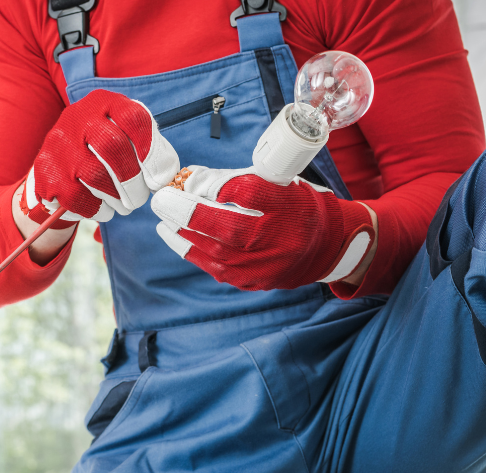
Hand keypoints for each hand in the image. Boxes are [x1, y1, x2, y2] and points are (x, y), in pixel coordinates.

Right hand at [22, 89, 179, 227]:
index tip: (157, 177)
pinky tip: (103, 208)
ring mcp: (58, 144)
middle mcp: (77, 117)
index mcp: (104, 103)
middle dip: (132, 179)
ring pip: (94, 175)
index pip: (134, 118)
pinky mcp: (46, 171)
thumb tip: (166, 177)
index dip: (151, 150)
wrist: (61, 167)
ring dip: (117, 198)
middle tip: (140, 197)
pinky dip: (97, 209)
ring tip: (124, 204)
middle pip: (113, 146)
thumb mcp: (127, 137)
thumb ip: (151, 148)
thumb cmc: (105, 154)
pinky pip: (77, 197)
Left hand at [150, 166, 375, 290]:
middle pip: (221, 226)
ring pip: (212, 251)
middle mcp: (274, 240)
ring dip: (180, 233)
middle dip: (184, 212)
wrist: (325, 248)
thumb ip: (237, 181)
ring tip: (163, 217)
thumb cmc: (298, 207)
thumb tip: (193, 179)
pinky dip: (191, 250)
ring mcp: (262, 266)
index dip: (212, 186)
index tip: (187, 178)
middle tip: (161, 199)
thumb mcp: (278, 183)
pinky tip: (175, 235)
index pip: (244, 194)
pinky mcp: (251, 281)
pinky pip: (214, 266)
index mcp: (285, 208)